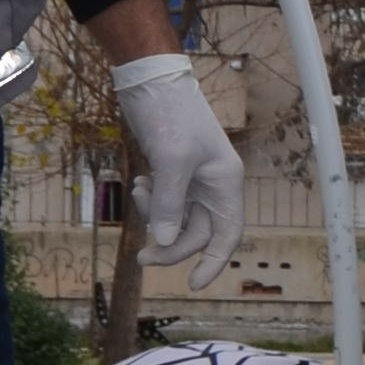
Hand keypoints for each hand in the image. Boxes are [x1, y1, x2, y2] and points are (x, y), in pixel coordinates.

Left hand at [111, 52, 241, 293]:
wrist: (151, 80)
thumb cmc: (170, 115)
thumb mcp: (171, 161)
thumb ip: (169, 204)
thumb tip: (164, 241)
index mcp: (225, 183)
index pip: (227, 236)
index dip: (214, 263)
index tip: (192, 284)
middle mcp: (214, 185)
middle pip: (197, 232)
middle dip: (170, 244)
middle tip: (141, 256)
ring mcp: (193, 179)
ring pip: (177, 218)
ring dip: (155, 217)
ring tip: (138, 192)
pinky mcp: (173, 171)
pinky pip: (165, 202)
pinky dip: (150, 200)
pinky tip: (138, 182)